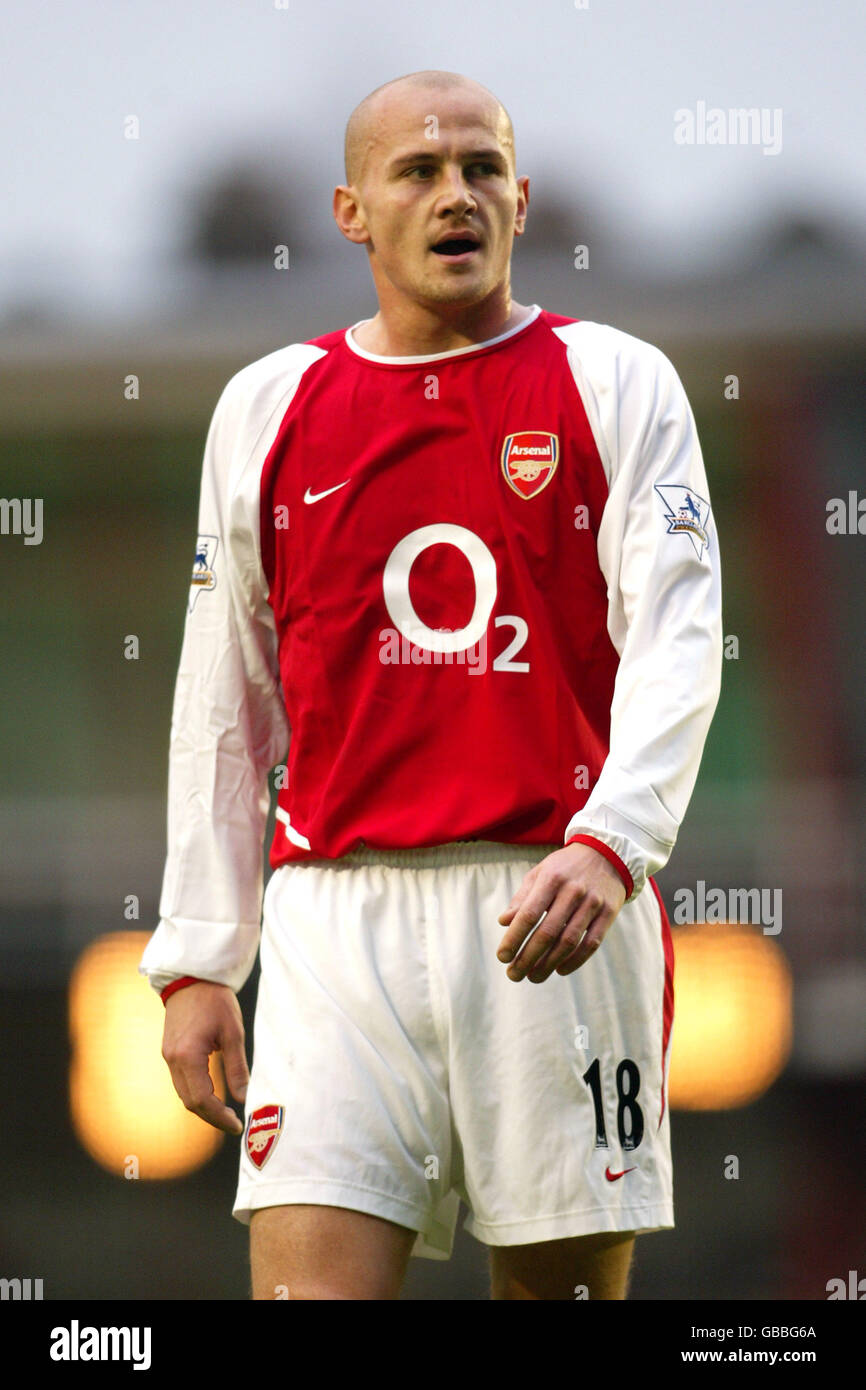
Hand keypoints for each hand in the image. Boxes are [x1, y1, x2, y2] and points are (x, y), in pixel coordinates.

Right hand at [161, 981, 248, 1132]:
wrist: (191, 978)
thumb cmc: (215, 1001)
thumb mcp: (233, 1033)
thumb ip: (237, 1067)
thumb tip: (244, 1097)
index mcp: (187, 1056)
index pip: (201, 1100)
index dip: (219, 1117)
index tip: (237, 1124)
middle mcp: (173, 1060)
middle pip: (190, 1102)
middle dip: (212, 1117)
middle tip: (234, 1123)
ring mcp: (168, 1057)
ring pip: (184, 1094)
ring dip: (204, 1107)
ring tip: (226, 1113)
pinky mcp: (170, 1052)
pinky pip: (181, 1082)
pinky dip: (197, 1093)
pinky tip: (214, 1095)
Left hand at [496, 843, 626, 982]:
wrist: (607, 853)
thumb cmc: (565, 867)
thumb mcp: (541, 873)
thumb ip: (522, 897)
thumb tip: (504, 922)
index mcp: (551, 879)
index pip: (528, 914)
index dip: (514, 938)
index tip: (502, 957)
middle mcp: (573, 891)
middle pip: (547, 933)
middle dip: (528, 958)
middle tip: (514, 975)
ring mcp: (593, 903)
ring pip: (568, 941)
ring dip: (548, 964)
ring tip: (533, 976)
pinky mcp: (609, 913)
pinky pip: (591, 943)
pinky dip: (575, 960)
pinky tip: (560, 970)